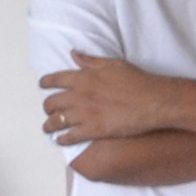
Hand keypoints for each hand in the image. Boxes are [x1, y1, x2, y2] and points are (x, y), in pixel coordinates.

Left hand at [39, 50, 176, 145]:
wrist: (153, 101)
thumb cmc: (137, 81)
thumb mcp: (113, 64)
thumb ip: (90, 61)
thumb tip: (74, 54)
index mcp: (84, 77)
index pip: (55, 79)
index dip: (45, 83)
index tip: (42, 86)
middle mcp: (80, 95)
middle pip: (52, 102)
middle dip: (47, 107)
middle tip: (49, 110)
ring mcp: (85, 114)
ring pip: (57, 121)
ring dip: (49, 125)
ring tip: (48, 128)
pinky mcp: (94, 130)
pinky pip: (70, 136)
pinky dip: (61, 139)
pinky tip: (60, 140)